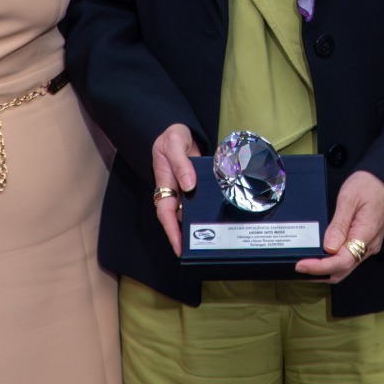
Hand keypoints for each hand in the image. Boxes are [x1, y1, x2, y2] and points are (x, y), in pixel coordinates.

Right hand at [152, 123, 200, 255]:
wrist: (179, 130)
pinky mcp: (196, 187)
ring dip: (198, 225)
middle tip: (198, 252)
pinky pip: (200, 202)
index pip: (165, 213)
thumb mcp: (174, 145)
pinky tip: (218, 219)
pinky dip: (207, 211)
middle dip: (185, 237)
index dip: (172, 232)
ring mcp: (185, 190)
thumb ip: (181, 164)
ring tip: (212, 242)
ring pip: (190, 213)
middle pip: (178, 219)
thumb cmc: (171, 137)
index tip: (179, 247)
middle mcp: (174, 191)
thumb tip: (189, 185)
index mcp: (165, 184)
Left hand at [295, 170, 383, 283]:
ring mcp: (367, 246)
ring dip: (325, 270)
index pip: (342, 261)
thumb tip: (328, 247)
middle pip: (342, 270)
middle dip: (319, 274)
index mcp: (366, 234)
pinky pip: (348, 258)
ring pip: (344, 267)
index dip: (320, 267)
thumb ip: (339, 224)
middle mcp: (368, 246)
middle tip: (298, 267)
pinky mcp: (364, 243)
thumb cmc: (369, 186)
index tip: (302, 265)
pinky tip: (320, 256)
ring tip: (305, 263)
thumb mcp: (349, 199)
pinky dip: (332, 262)